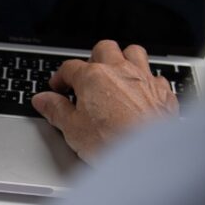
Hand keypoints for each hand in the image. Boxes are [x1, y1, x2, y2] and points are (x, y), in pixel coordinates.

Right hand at [31, 40, 177, 159]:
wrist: (149, 155)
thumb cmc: (113, 142)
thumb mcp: (72, 129)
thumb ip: (56, 110)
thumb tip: (42, 100)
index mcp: (93, 77)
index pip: (69, 68)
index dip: (60, 77)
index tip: (57, 88)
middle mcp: (119, 71)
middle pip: (104, 49)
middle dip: (93, 58)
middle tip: (87, 76)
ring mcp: (143, 78)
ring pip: (133, 52)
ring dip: (123, 59)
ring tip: (116, 74)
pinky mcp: (162, 92)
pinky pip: (155, 76)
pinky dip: (147, 81)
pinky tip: (142, 92)